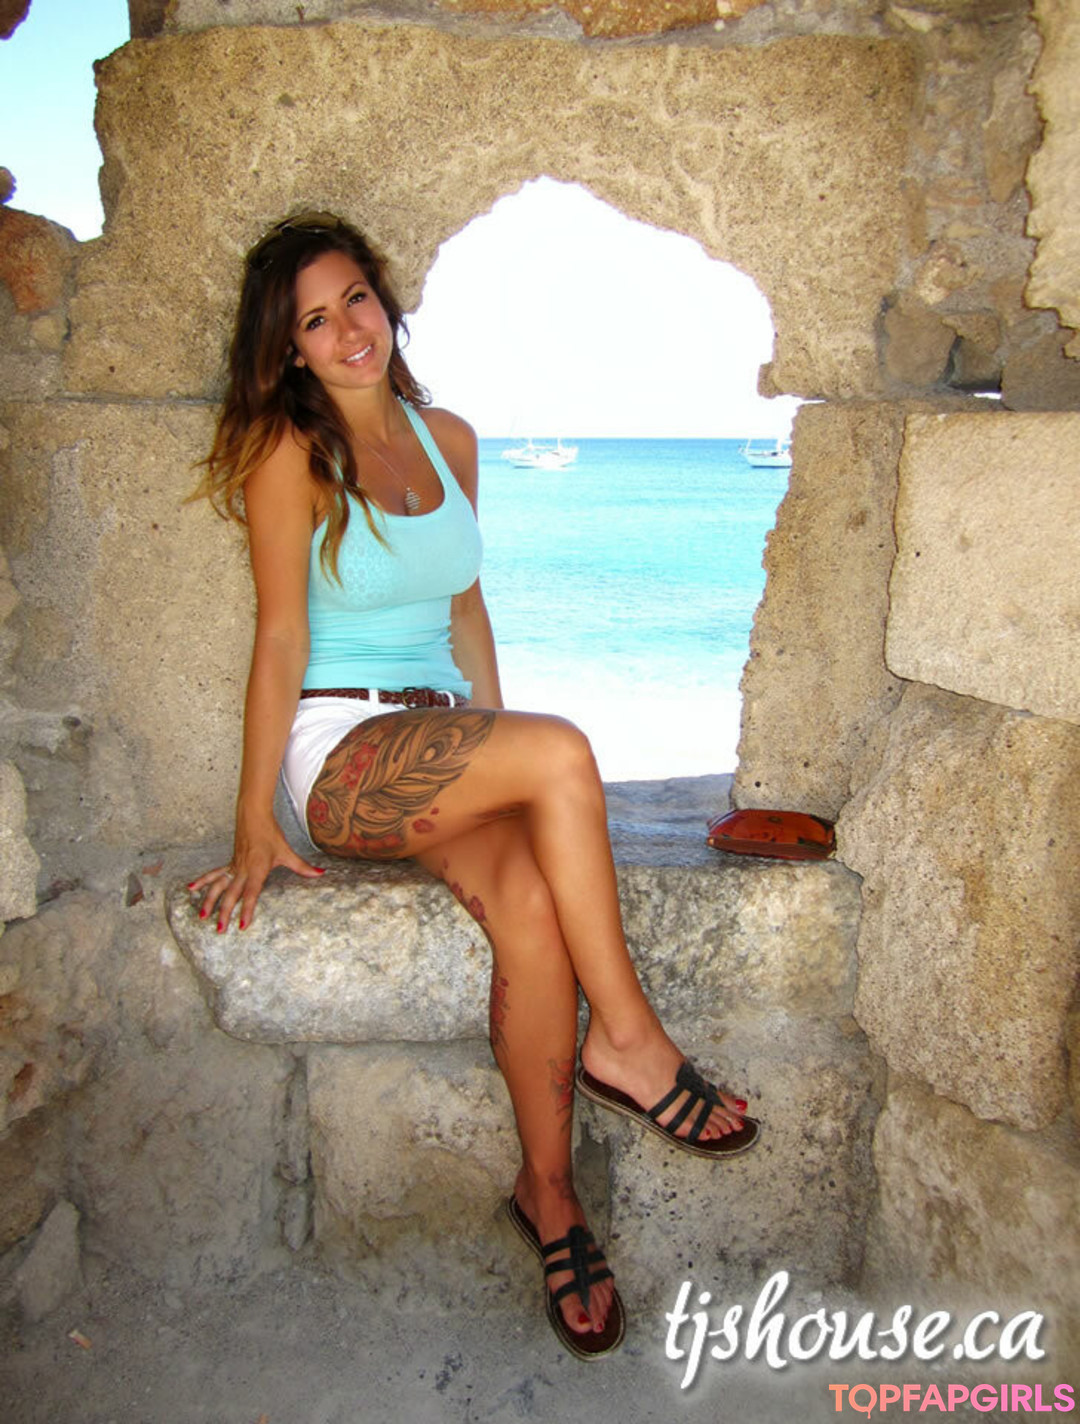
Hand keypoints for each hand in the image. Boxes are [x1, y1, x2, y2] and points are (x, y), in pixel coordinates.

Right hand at [187, 814, 324, 931]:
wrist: (254, 815)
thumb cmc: (270, 834)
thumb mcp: (286, 852)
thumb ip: (302, 866)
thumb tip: (320, 874)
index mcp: (257, 869)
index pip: (251, 893)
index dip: (247, 909)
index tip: (242, 925)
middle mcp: (242, 870)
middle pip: (231, 894)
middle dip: (224, 912)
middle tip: (220, 929)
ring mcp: (233, 866)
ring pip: (218, 886)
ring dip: (209, 901)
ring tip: (202, 917)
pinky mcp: (229, 862)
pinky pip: (214, 874)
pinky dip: (202, 881)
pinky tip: (190, 888)